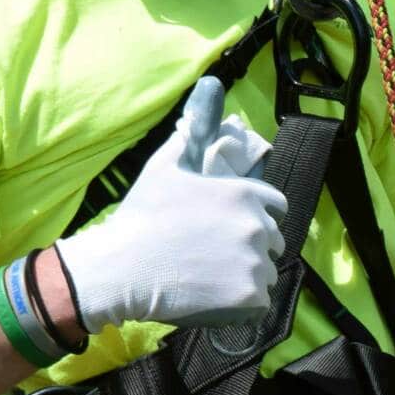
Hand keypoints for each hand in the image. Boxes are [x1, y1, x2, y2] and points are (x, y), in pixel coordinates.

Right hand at [56, 77, 286, 331]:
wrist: (120, 268)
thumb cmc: (141, 216)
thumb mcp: (166, 165)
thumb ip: (192, 131)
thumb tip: (207, 89)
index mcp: (245, 193)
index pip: (275, 206)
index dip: (254, 217)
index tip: (228, 229)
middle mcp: (258, 226)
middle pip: (273, 241)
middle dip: (251, 248)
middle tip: (213, 257)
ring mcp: (256, 263)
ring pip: (267, 273)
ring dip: (246, 277)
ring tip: (208, 278)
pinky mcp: (251, 298)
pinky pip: (260, 303)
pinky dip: (241, 305)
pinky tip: (211, 297)